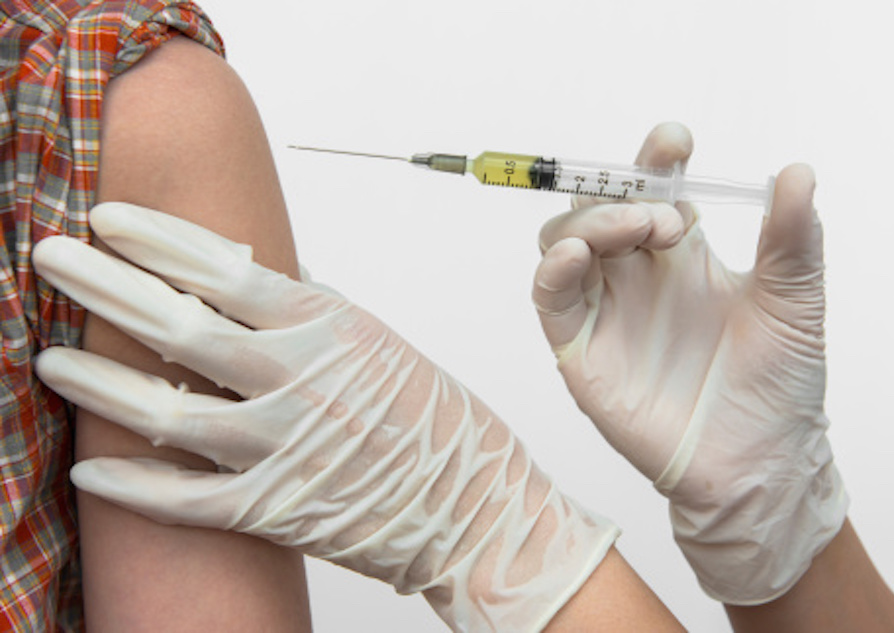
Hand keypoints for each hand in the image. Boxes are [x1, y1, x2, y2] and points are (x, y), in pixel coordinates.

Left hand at [34, 203, 617, 631]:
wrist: (474, 506)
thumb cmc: (436, 422)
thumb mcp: (381, 343)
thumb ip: (314, 310)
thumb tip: (258, 274)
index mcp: (331, 329)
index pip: (227, 270)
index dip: (160, 240)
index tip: (111, 219)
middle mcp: (300, 382)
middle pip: (181, 327)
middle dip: (106, 286)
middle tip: (53, 256)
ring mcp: (283, 449)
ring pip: (168, 412)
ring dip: (99, 384)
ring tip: (49, 360)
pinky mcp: (274, 509)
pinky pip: (185, 500)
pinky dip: (134, 485)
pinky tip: (89, 468)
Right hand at [531, 123, 847, 604]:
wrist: (760, 463)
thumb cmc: (778, 388)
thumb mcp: (794, 303)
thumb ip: (793, 239)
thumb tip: (798, 171)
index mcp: (682, 257)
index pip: (653, 191)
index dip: (654, 160)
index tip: (675, 142)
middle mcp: (637, 277)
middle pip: (598, 208)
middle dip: (620, 193)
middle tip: (667, 216)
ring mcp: (606, 311)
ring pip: (564, 241)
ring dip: (591, 221)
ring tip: (640, 231)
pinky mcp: (581, 351)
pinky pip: (550, 298)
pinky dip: (554, 269)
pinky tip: (578, 255)